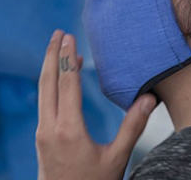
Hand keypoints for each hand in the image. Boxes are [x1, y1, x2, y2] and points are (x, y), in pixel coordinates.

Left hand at [36, 30, 155, 179]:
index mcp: (68, 129)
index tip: (70, 37)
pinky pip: (43, 103)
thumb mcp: (117, 158)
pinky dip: (49, 84)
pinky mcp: (41, 139)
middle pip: (47, 82)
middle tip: (58, 33)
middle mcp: (50, 127)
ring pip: (42, 91)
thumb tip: (149, 98)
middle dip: (52, 55)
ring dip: (49, 68)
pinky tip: (57, 80)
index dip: (68, 57)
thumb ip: (132, 127)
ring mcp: (42, 133)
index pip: (67, 83)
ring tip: (56, 49)